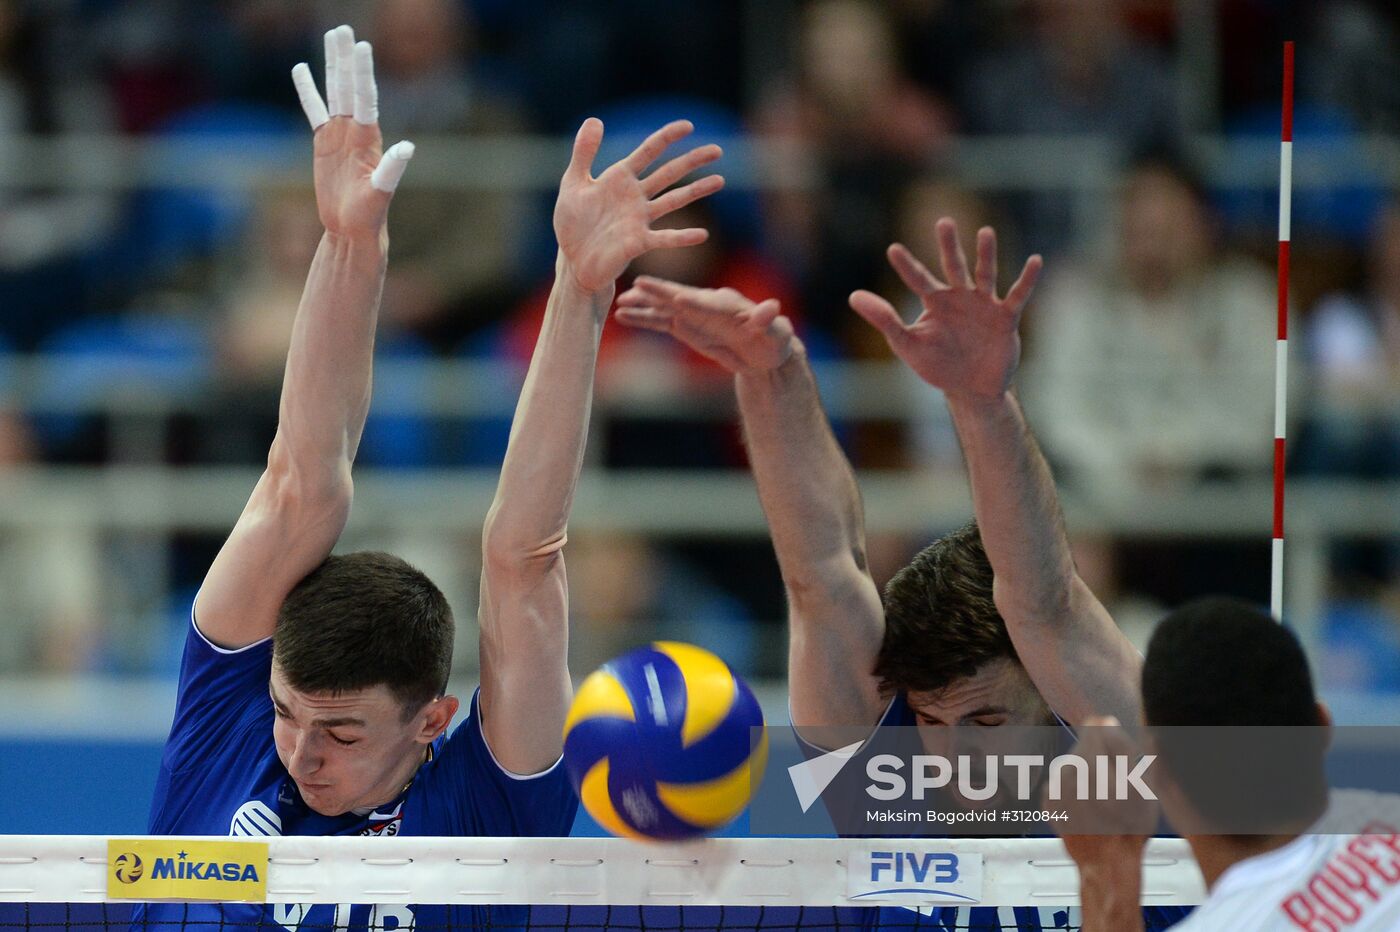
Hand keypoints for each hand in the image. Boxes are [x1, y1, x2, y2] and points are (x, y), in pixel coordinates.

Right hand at [290, 25, 414, 239]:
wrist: (353, 228)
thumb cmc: (370, 214)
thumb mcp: (380, 193)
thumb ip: (391, 170)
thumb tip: (407, 148)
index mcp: (369, 138)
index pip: (365, 98)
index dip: (363, 73)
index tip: (362, 46)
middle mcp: (356, 130)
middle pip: (348, 86)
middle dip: (345, 58)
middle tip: (342, 28)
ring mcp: (339, 133)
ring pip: (334, 91)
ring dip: (332, 64)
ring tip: (332, 36)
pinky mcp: (324, 142)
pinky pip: (314, 110)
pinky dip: (308, 91)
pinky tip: (301, 69)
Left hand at [553, 119, 723, 293]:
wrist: (572, 260)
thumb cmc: (573, 223)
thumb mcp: (573, 183)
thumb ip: (583, 153)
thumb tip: (595, 120)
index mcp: (620, 178)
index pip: (648, 152)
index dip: (667, 138)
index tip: (688, 125)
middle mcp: (635, 197)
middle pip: (669, 173)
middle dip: (693, 161)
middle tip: (718, 150)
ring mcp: (640, 220)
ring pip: (674, 201)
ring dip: (697, 191)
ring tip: (720, 180)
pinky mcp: (638, 243)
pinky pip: (664, 238)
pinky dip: (682, 237)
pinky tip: (702, 234)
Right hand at [614, 277, 795, 373]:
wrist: (763, 351)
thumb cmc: (773, 339)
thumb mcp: (776, 332)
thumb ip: (768, 320)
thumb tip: (773, 306)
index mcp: (727, 305)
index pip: (708, 302)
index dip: (694, 301)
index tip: (677, 297)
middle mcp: (706, 304)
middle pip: (679, 297)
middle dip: (660, 293)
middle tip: (638, 285)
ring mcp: (693, 314)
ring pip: (664, 308)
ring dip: (643, 305)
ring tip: (620, 302)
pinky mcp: (685, 326)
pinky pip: (660, 321)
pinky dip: (642, 318)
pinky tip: (622, 315)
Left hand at [849, 219, 1041, 400]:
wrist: (972, 388)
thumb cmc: (938, 365)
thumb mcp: (907, 345)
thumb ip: (884, 320)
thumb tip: (853, 296)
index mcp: (935, 303)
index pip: (918, 280)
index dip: (906, 266)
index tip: (892, 249)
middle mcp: (960, 297)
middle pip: (953, 266)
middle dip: (949, 246)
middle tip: (943, 221)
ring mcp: (984, 305)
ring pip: (985, 274)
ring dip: (986, 255)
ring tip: (984, 232)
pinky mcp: (1005, 317)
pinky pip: (1017, 295)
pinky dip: (1027, 280)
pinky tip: (1035, 260)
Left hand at [1051, 716, 1154, 865]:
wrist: (1108, 862)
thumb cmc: (1131, 824)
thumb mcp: (1141, 783)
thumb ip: (1123, 747)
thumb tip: (1107, 721)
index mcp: (1091, 759)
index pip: (1094, 727)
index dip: (1108, 733)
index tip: (1115, 744)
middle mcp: (1067, 768)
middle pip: (1084, 749)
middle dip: (1099, 760)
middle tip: (1114, 784)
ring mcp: (1054, 786)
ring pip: (1072, 767)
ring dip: (1085, 777)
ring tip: (1102, 801)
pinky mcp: (1048, 801)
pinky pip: (1061, 786)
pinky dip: (1073, 793)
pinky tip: (1088, 809)